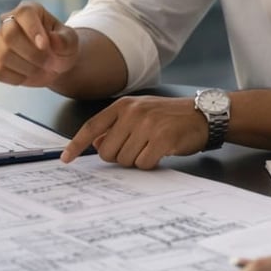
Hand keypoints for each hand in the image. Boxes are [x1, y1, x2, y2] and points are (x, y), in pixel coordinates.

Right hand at [0, 1, 79, 86]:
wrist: (54, 64)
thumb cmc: (61, 47)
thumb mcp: (70, 41)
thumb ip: (64, 39)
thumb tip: (50, 39)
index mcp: (29, 10)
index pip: (24, 14)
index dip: (33, 29)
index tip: (45, 46)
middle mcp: (9, 22)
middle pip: (9, 35)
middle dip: (32, 53)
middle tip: (50, 63)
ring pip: (4, 54)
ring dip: (28, 67)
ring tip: (43, 69)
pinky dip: (17, 78)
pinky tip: (29, 74)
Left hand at [61, 95, 210, 167]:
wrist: (204, 115)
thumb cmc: (171, 117)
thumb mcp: (141, 114)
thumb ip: (117, 127)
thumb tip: (95, 144)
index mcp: (124, 106)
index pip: (92, 126)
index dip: (76, 144)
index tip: (66, 158)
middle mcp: (133, 113)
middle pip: (107, 151)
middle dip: (119, 157)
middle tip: (138, 149)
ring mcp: (148, 125)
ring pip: (125, 160)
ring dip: (137, 160)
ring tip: (152, 147)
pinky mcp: (162, 139)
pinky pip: (144, 164)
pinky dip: (150, 163)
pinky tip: (161, 152)